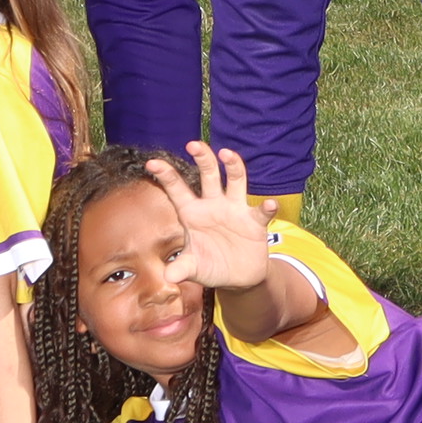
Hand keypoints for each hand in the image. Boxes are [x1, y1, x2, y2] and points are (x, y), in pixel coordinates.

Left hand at [153, 142, 277, 293]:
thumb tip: (169, 277)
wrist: (237, 278)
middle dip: (203, 159)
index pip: (178, 190)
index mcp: (193, 213)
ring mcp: (235, 210)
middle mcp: (214, 205)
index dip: (166, 176)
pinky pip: (261, 211)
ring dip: (233, 166)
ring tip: (227, 154)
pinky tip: (269, 205)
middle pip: (208, 176)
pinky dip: (267, 208)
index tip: (152, 163)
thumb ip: (183, 269)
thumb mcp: (194, 268)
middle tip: (193, 144)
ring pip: (235, 181)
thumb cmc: (210, 266)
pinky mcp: (254, 222)